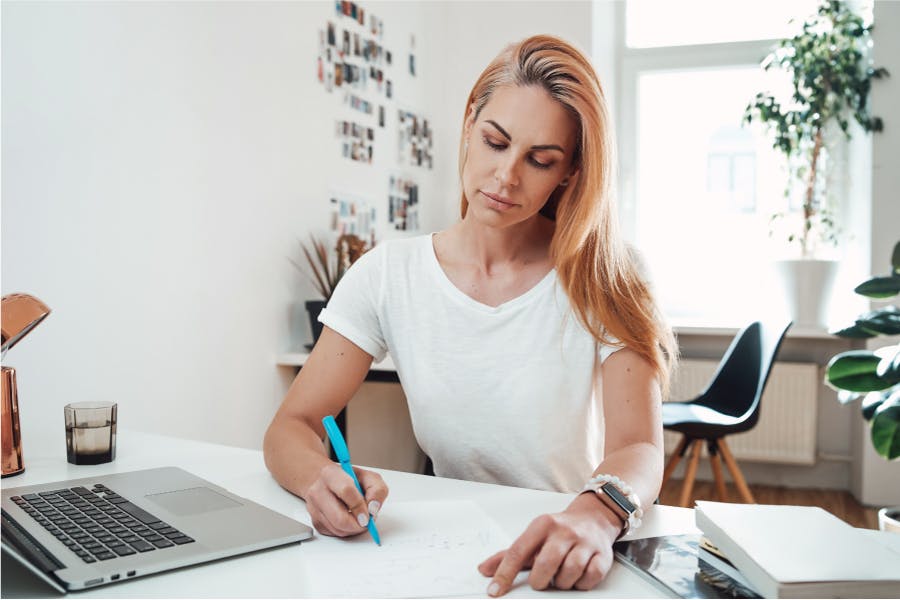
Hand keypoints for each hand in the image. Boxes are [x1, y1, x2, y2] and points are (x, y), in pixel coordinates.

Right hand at [304, 462, 388, 537]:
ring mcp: (313, 507)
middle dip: (357, 524)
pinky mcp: (315, 521)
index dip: (359, 506)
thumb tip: (373, 508)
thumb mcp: (369, 478)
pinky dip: (346, 531)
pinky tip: (349, 519)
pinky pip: (334, 533)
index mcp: (331, 474)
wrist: (329, 483)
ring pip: (337, 529)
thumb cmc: (349, 480)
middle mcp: (318, 490)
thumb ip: (377, 490)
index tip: (368, 514)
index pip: (346, 491)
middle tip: (366, 522)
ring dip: (353, 529)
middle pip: (339, 518)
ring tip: (359, 518)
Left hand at [478, 492, 621, 595]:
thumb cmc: (559, 531)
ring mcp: (585, 542)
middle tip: (541, 581)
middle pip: (546, 563)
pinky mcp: (602, 554)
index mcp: (542, 525)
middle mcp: (564, 531)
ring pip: (570, 572)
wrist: (593, 518)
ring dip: (562, 582)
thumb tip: (484, 570)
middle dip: (540, 580)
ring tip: (560, 577)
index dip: (505, 573)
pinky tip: (577, 577)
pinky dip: (581, 583)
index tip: (495, 590)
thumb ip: (509, 554)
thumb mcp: (533, 537)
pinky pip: (590, 577)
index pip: (518, 551)